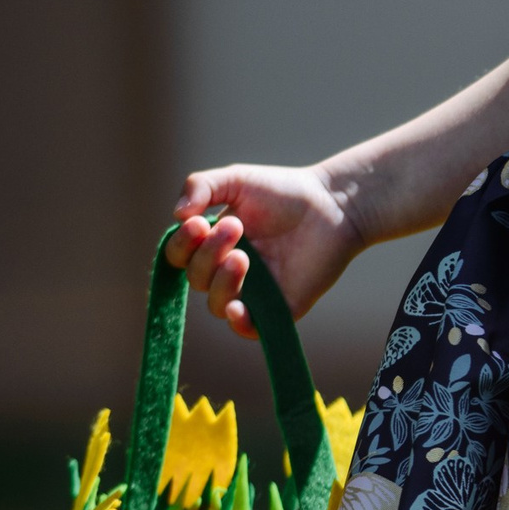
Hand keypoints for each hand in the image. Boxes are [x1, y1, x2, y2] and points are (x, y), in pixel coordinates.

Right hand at [166, 163, 365, 337]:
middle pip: (196, 278)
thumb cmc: (283, 191)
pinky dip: (238, 322)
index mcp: (212, 245)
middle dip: (208, 253)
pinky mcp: (280, 307)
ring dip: (221, 281)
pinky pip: (249, 329)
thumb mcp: (234, 180)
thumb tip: (177, 216)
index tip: (199, 222)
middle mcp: (227, 271)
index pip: (179, 256)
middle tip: (236, 226)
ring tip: (243, 256)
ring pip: (216, 304)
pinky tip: (236, 306)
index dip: (182, 244)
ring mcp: (253, 292)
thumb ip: (200, 186)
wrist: (331, 204)